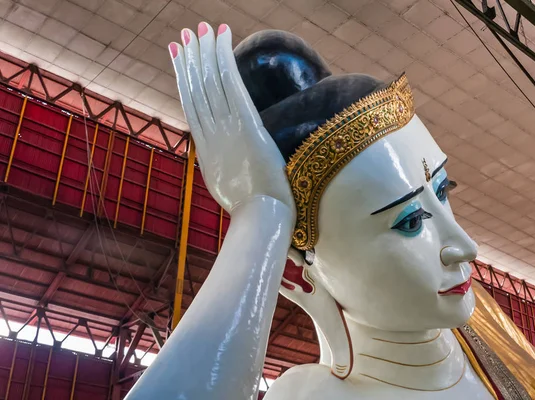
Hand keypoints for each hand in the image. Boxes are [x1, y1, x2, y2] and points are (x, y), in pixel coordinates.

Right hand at [169, 23, 294, 213]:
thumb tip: (224, 161)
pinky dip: (224, 60)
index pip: (193, 106)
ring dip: (206, 52)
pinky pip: (232, 86)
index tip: (178, 58)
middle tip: (185, 33)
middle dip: (191, 59)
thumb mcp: (227, 188)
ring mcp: (227, 129)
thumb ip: (223, 168)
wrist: (259, 220)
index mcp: (207, 150)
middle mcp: (212, 135)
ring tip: (202, 28)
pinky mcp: (247, 125)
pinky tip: (222, 39)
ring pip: (212, 83)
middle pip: (198, 90)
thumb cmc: (251, 211)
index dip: (184, 79)